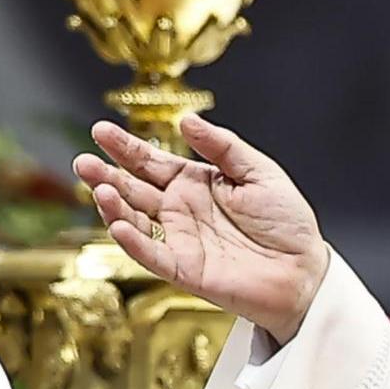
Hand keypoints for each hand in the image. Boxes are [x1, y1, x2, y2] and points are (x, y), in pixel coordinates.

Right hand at [73, 115, 328, 344]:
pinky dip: (133, 240)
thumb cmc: (287, 223)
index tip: (100, 130)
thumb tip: (188, 120)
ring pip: (135, 220)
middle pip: (133, 189)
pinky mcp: (183, 268)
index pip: (152, 162)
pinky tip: (119, 224)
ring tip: (99, 187)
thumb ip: (224, 147)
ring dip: (113, 206)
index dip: (126, 148)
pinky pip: (151, 254)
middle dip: (106, 174)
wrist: (305, 268)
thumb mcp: (260, 173)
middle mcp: (181, 210)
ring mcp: (179, 239)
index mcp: (197, 184)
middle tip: (84, 159)